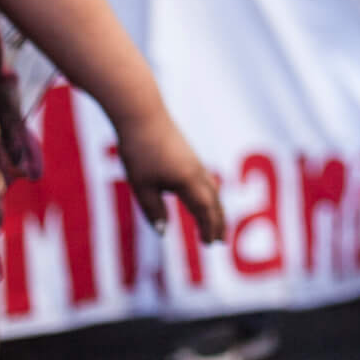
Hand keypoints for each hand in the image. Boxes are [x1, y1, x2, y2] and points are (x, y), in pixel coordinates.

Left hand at [115, 110, 224, 243]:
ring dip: (215, 209)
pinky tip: (203, 197)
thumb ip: (153, 210)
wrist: (143, 114)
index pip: (205, 210)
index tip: (211, 245)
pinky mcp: (188, 155)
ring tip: (214, 223)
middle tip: (220, 241)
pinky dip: (209, 196)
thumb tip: (163, 232)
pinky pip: (205, 181)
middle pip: (214, 201)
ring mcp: (194, 162)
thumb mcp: (141, 186)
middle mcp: (197, 172)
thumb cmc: (139, 150)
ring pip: (211, 190)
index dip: (209, 228)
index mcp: (188, 181)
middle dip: (217, 221)